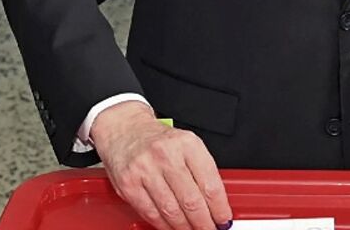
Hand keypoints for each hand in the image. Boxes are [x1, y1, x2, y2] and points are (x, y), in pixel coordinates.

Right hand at [91, 101, 233, 229]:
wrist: (125, 129)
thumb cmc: (158, 140)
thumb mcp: (187, 145)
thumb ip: (201, 171)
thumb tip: (216, 204)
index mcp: (187, 144)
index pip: (210, 184)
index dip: (220, 208)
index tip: (223, 219)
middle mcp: (166, 155)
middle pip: (192, 201)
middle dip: (204, 223)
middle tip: (209, 229)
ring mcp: (145, 170)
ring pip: (171, 210)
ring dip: (185, 227)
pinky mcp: (128, 184)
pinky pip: (151, 212)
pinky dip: (164, 225)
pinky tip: (172, 226)